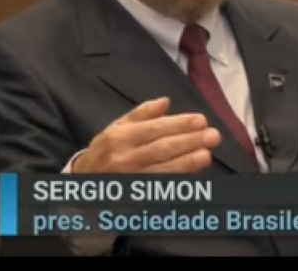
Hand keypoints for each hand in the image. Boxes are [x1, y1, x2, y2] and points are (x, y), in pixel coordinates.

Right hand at [73, 97, 220, 173]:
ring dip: (188, 162)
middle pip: (162, 148)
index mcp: (119, 137)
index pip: (155, 129)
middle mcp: (124, 158)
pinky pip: (161, 187)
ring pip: (164, 170)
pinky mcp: (136, 196)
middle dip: (190, 141)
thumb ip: (141, 114)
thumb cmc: (104, 152)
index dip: (179, 124)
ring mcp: (131, 179)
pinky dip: (178, 180)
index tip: (201, 120)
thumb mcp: (115, 128)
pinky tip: (194, 173)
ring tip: (207, 154)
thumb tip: (165, 101)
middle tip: (213, 135)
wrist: (84, 187)